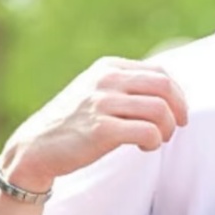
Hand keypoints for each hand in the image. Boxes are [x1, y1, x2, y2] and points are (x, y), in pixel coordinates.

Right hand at [0, 57, 188, 188]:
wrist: (36, 146)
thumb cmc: (73, 122)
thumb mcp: (96, 91)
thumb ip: (126, 86)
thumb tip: (171, 93)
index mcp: (108, 67)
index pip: (160, 73)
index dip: (177, 95)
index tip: (178, 114)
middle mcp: (106, 80)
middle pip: (164, 88)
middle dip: (178, 110)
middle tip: (175, 128)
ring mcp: (102, 103)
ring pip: (160, 110)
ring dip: (167, 129)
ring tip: (156, 140)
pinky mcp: (101, 129)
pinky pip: (148, 132)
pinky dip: (154, 142)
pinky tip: (144, 148)